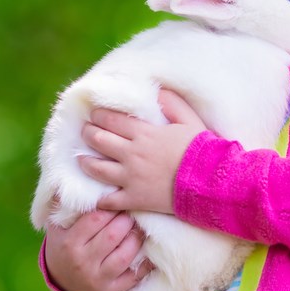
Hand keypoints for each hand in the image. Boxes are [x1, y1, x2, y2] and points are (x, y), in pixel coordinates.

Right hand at [43, 210, 154, 290]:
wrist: (62, 280)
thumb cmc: (64, 244)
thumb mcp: (57, 225)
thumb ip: (63, 203)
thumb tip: (69, 177)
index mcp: (69, 243)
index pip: (96, 219)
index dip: (112, 206)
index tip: (119, 199)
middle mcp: (82, 262)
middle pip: (113, 235)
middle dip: (127, 220)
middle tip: (134, 211)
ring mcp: (97, 279)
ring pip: (125, 255)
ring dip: (137, 238)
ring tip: (139, 227)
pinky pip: (133, 277)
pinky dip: (144, 263)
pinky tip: (148, 251)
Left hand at [79, 89, 205, 214]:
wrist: (209, 182)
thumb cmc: (201, 150)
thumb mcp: (189, 119)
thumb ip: (172, 103)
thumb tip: (156, 91)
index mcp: (144, 133)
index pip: (112, 120)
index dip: (99, 115)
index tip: (93, 114)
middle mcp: (132, 154)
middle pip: (100, 140)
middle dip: (88, 133)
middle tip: (84, 131)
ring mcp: (131, 178)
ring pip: (97, 169)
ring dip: (85, 162)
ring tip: (80, 159)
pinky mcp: (134, 199)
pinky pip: (110, 200)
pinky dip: (100, 199)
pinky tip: (96, 196)